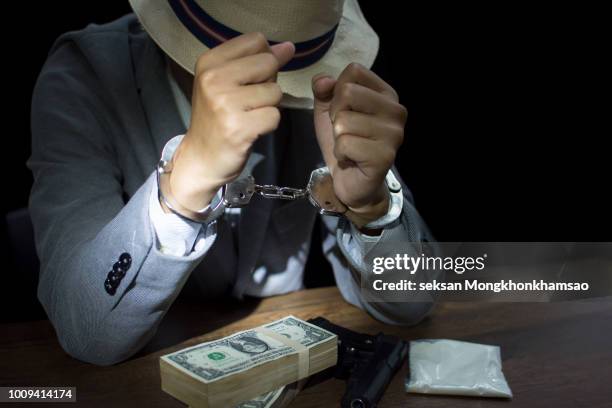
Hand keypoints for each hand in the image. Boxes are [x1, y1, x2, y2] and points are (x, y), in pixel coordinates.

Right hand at [168, 33, 294, 210]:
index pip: (256, 40)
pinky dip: (268, 124)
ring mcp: (225, 104)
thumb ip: (257, 61)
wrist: (201, 158)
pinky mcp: (239, 128)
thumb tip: (289, 47)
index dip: (263, 60)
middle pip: (268, 63)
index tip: (248, 80)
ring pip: (275, 92)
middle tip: (248, 102)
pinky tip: (251, 130)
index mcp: (210, 62)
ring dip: (269, 106)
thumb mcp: (228, 82)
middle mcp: (214, 79)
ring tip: (248, 116)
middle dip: (268, 83)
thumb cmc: (218, 117)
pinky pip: (274, 116)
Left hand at [312, 63, 406, 226]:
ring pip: (343, 120)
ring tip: (350, 146)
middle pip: (347, 92)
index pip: (354, 71)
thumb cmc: (345, 142)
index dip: (338, 91)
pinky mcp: (384, 156)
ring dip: (338, 137)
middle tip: (345, 132)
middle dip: (336, 114)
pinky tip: (351, 159)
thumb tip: (322, 80)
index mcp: (386, 94)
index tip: (345, 111)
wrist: (353, 181)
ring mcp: (393, 134)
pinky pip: (345, 144)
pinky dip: (340, 153)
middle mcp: (396, 110)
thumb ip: (324, 91)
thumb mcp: (329, 111)